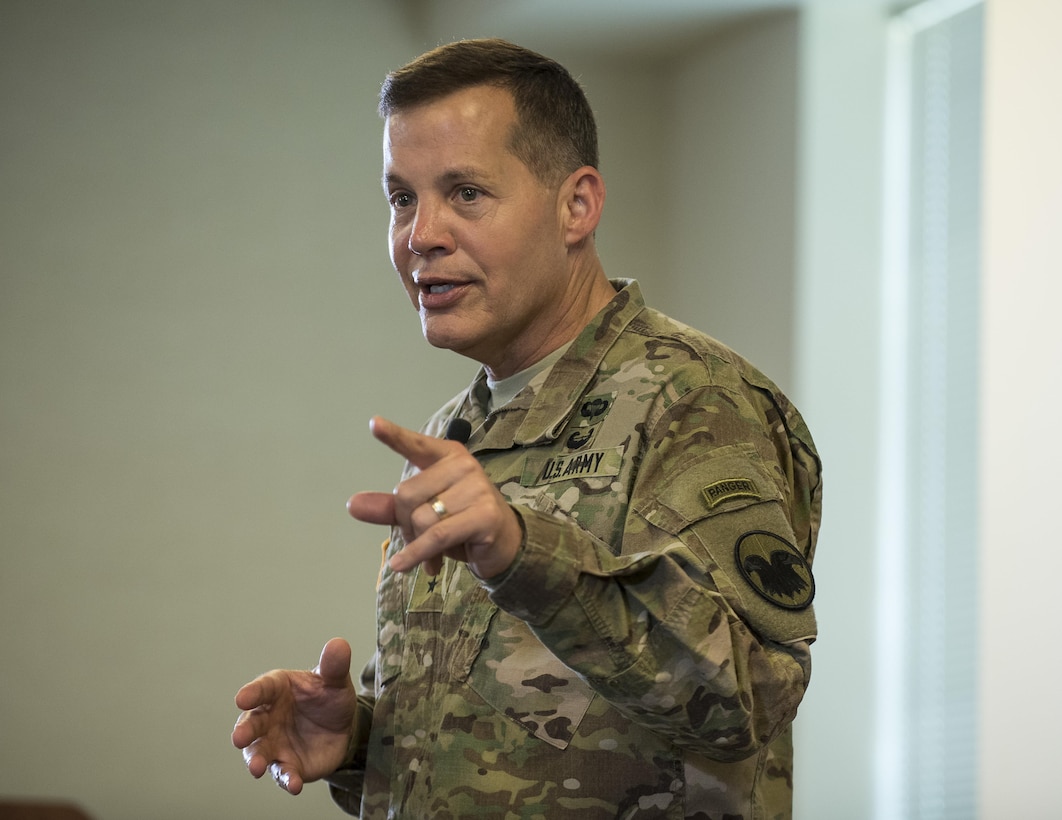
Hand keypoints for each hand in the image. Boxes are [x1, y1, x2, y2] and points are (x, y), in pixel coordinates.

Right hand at [231, 638, 357, 794]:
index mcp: (277, 689)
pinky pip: (283, 773)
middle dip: (244, 731)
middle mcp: (269, 717)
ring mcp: (275, 743)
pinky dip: (286, 779)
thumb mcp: (335, 680)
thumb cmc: (330, 696)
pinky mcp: (288, 764)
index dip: (252, 693)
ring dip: (255, 760)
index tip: (242, 698)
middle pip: (252, 723)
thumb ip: (334, 666)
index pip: (262, 689)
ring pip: (259, 752)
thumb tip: (338, 644)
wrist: (344, 727)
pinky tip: (293, 784)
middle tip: (239, 738)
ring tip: (257, 767)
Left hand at [347, 416, 522, 578]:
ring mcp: (477, 489)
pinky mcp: (484, 515)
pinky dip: (416, 553)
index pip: (417, 446)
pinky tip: (403, 565)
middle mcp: (464, 466)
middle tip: (419, 539)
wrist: (504, 543)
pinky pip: (436, 535)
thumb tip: (353, 505)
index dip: (394, 436)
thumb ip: (390, 507)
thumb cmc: (462, 521)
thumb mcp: (424, 512)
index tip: (373, 424)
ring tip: (429, 555)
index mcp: (448, 456)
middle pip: (406, 494)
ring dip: (416, 544)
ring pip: (421, 518)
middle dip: (406, 524)